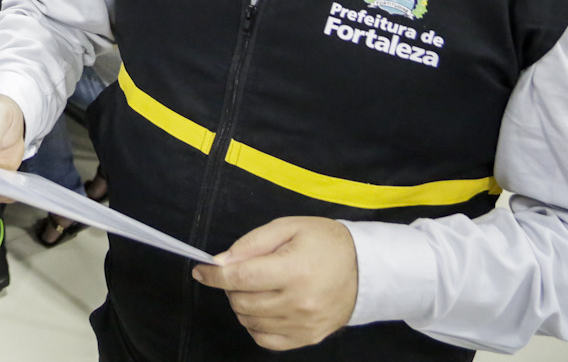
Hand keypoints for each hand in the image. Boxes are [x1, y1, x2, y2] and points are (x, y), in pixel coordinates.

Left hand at [191, 217, 357, 350]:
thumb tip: (221, 262)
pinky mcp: (308, 337)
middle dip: (230, 286)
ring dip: (241, 304)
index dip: (214, 275)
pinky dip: (255, 325)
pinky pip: (266, 340)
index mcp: (294, 270)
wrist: (366, 269)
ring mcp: (304, 324)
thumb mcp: (288, 227)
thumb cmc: (325, 242)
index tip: (201, 270)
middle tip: (239, 272)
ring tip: (255, 286)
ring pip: (250, 321)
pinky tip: (263, 308)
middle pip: (242, 301)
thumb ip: (252, 243)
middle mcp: (299, 302)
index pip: (241, 278)